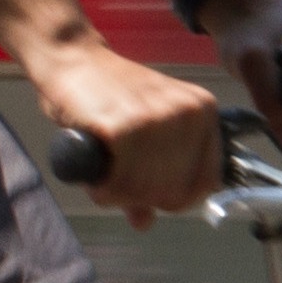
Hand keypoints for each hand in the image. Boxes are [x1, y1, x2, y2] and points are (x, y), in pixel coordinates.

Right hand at [28, 41, 222, 225]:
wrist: (74, 60)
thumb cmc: (110, 96)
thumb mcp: (143, 132)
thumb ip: (150, 176)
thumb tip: (145, 222)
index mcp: (204, 112)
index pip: (207, 182)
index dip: (178, 198)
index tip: (154, 196)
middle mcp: (188, 114)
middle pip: (174, 193)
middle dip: (142, 198)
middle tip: (119, 183)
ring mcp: (157, 119)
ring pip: (146, 193)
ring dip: (118, 195)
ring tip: (105, 176)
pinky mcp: (123, 127)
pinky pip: (119, 185)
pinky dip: (103, 189)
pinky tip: (96, 173)